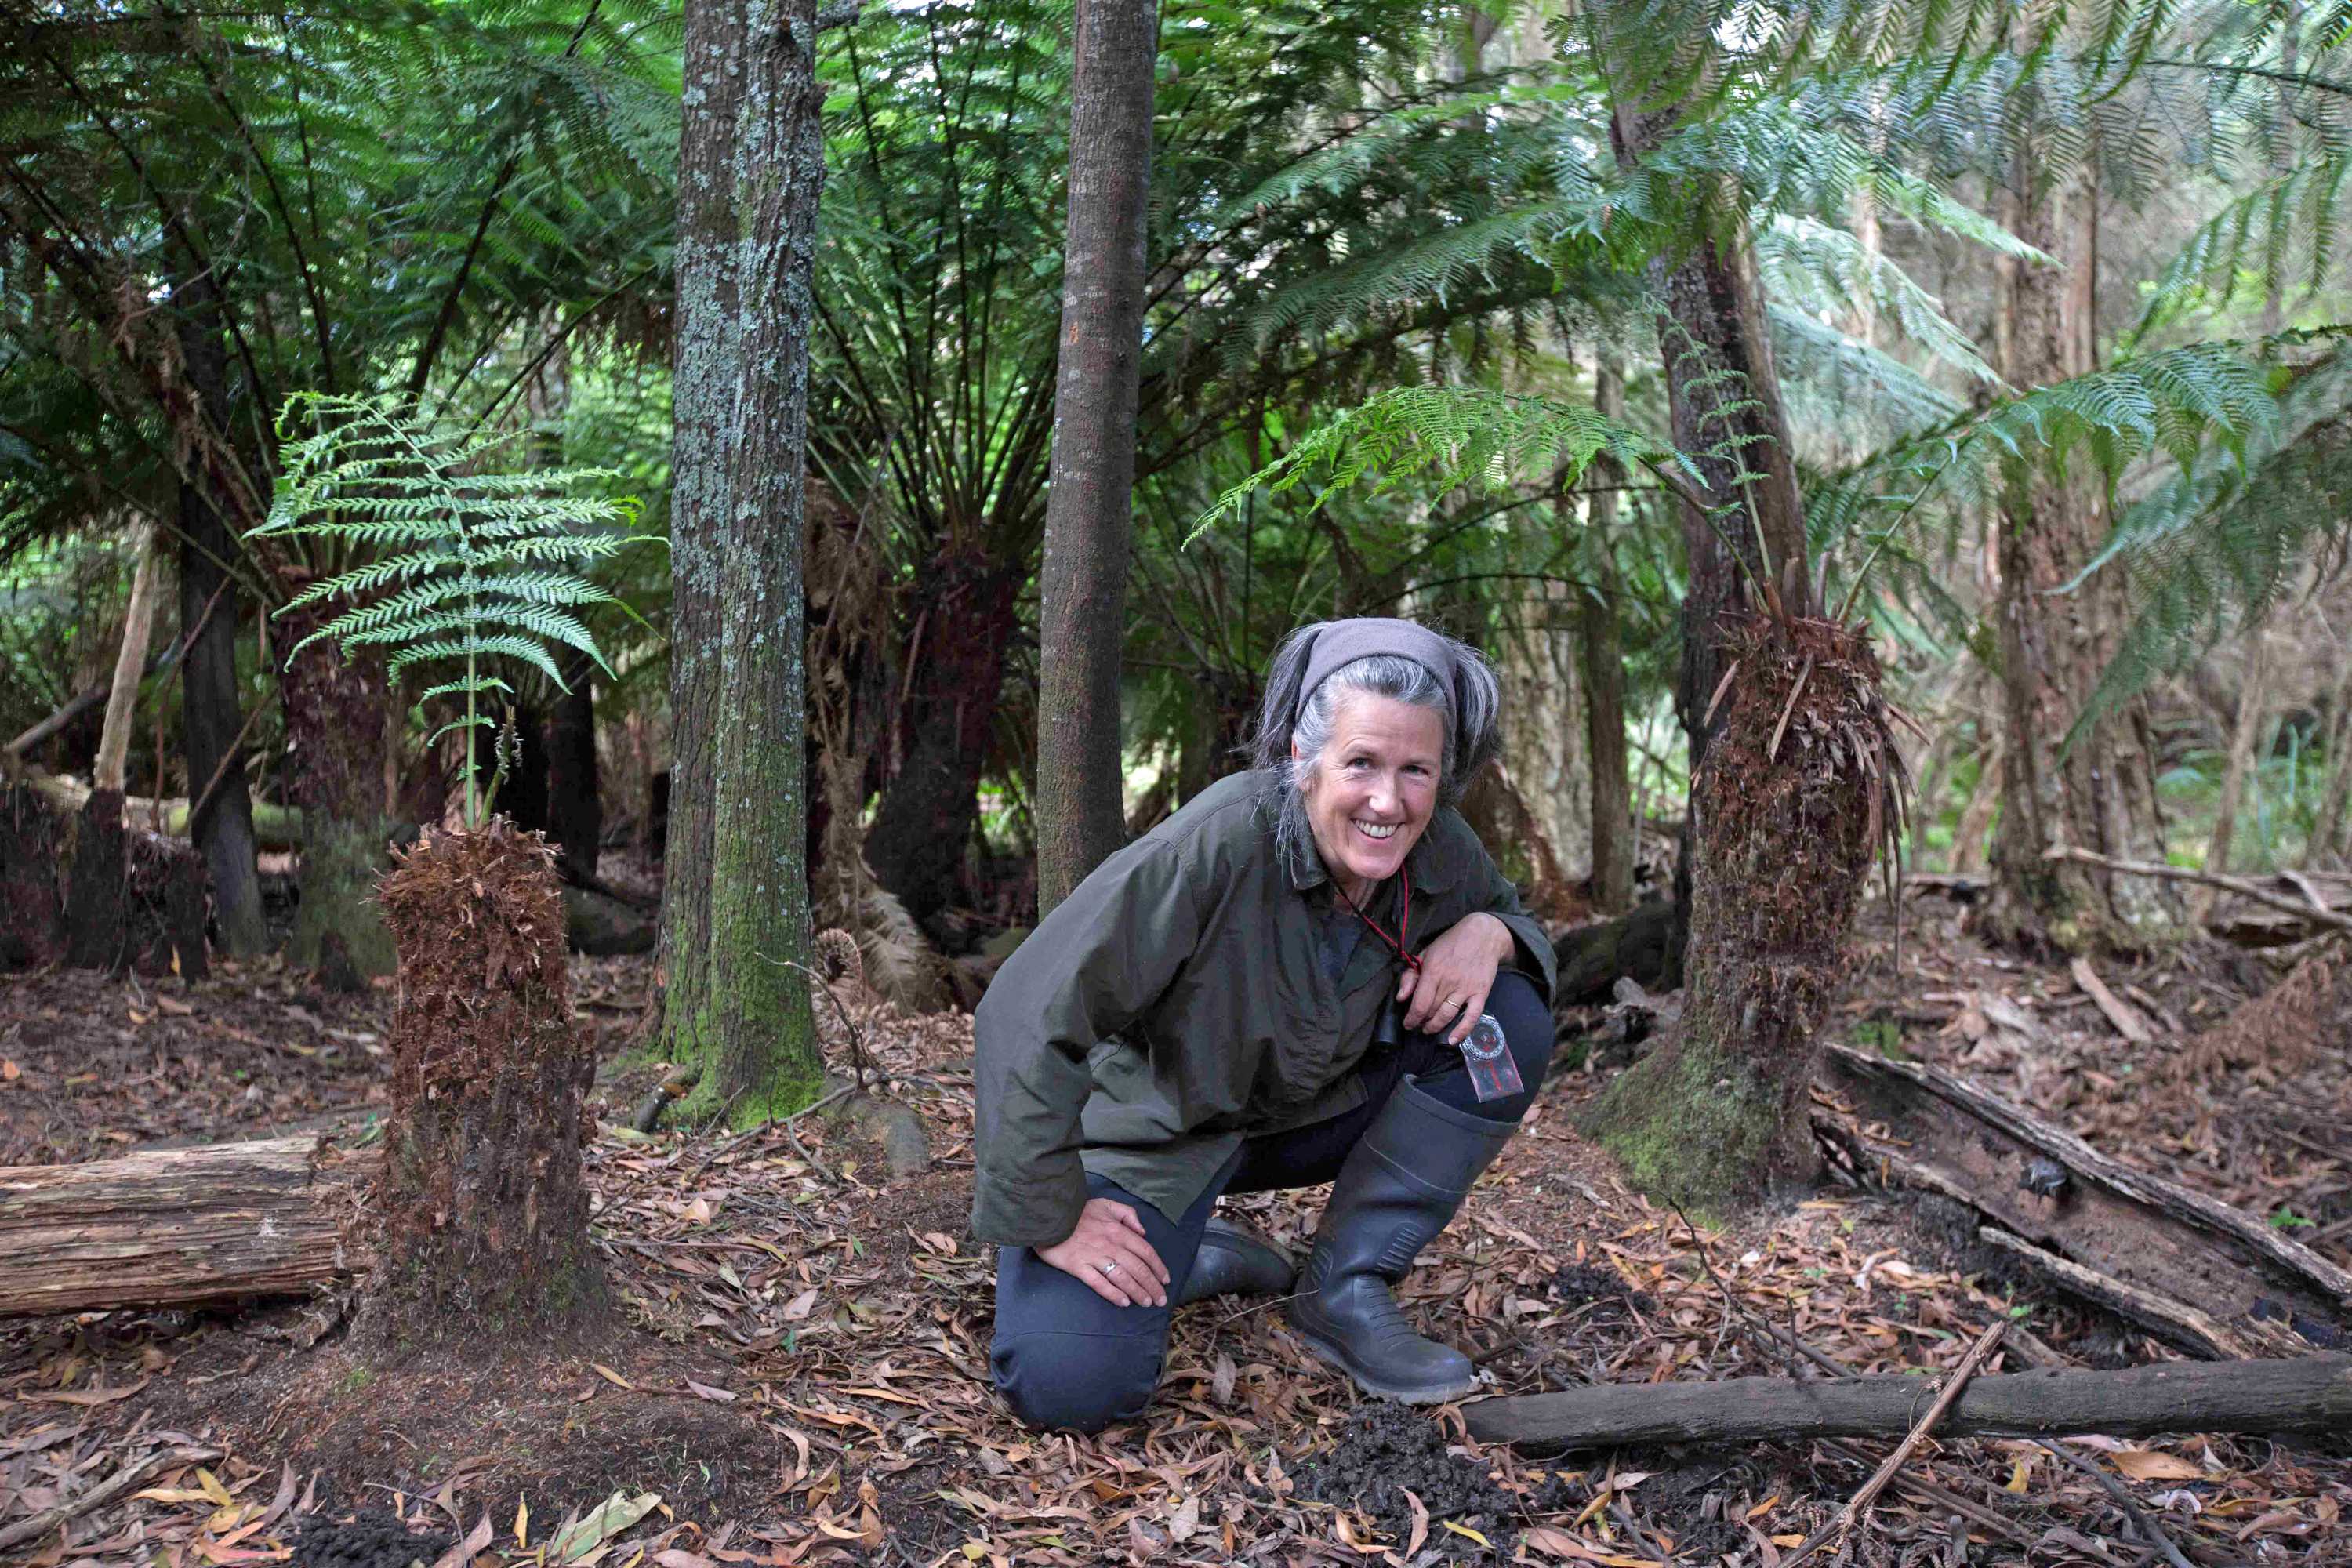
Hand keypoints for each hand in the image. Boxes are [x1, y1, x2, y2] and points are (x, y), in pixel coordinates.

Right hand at [1036, 1197, 1170, 1307]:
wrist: (1049, 1214)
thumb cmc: (1078, 1211)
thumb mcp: (1106, 1204)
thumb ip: (1128, 1214)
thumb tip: (1143, 1232)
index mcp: (1118, 1230)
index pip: (1145, 1251)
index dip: (1158, 1267)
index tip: (1165, 1279)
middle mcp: (1110, 1245)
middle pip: (1138, 1268)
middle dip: (1152, 1285)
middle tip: (1161, 1300)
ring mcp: (1094, 1257)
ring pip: (1122, 1278)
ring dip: (1137, 1291)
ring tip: (1146, 1303)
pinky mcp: (1078, 1267)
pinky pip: (1099, 1283)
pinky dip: (1113, 1294)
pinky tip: (1123, 1302)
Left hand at [1397, 911, 1514, 1043]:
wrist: (1483, 935)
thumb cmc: (1451, 943)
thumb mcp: (1426, 953)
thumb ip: (1411, 975)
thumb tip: (1401, 997)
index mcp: (1433, 971)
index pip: (1419, 1003)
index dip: (1411, 1018)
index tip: (1407, 1024)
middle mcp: (1449, 982)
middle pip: (1431, 1010)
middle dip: (1421, 1021)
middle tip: (1418, 1024)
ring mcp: (1466, 988)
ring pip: (1447, 1015)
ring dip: (1435, 1026)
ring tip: (1429, 1029)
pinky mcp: (1481, 993)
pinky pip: (1472, 1016)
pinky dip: (1463, 1030)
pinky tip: (1453, 1040)